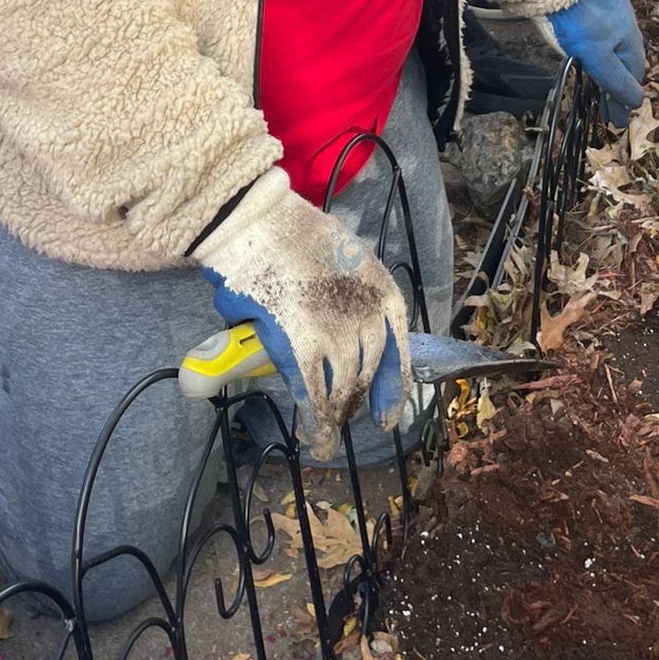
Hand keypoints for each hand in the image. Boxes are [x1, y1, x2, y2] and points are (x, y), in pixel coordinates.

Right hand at [194, 170, 410, 457]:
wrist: (259, 221)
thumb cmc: (293, 234)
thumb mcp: (340, 259)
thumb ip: (346, 300)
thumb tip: (343, 336)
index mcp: (383, 293)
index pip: (399, 354)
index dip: (393, 391)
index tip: (387, 417)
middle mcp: (369, 317)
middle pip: (368, 375)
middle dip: (356, 402)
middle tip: (343, 418)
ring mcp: (338, 334)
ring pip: (343, 391)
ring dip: (336, 417)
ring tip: (326, 435)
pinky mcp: (304, 347)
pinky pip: (315, 396)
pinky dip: (317, 424)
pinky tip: (315, 438)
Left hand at [543, 0, 645, 113]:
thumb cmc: (576, 21)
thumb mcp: (597, 57)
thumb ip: (616, 80)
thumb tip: (636, 103)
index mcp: (629, 37)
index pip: (632, 74)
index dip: (624, 98)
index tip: (617, 120)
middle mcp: (626, 20)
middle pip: (626, 58)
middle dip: (619, 82)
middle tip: (610, 105)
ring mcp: (612, 4)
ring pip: (615, 41)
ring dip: (612, 62)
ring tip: (604, 80)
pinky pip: (603, 25)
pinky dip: (602, 43)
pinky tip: (595, 46)